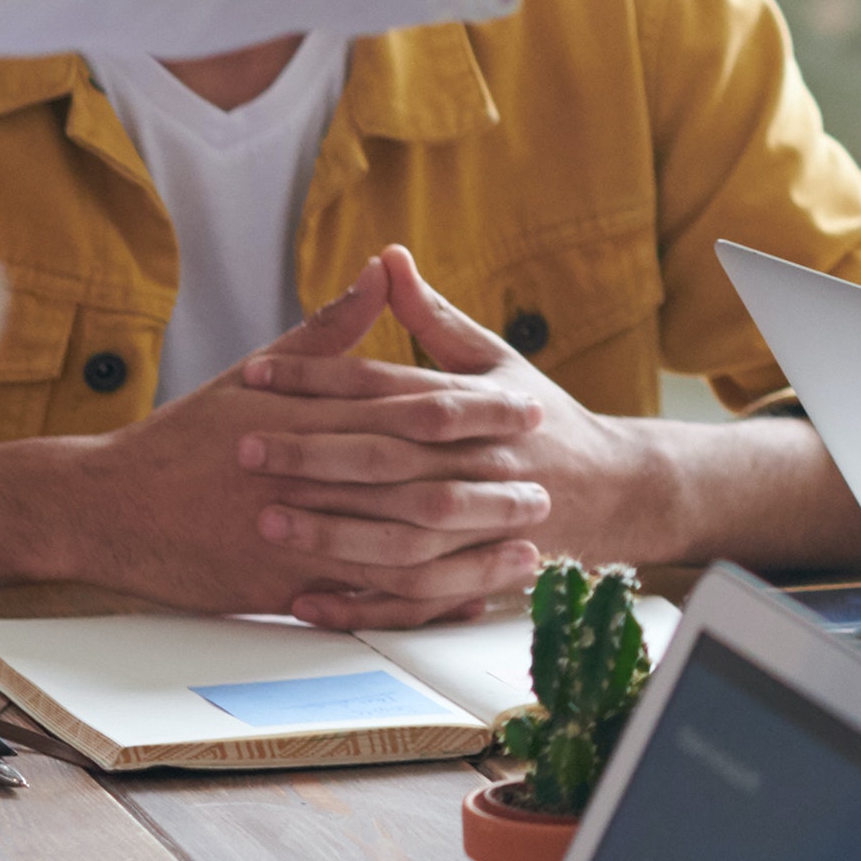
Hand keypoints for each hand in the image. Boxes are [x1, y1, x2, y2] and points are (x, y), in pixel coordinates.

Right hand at [0, 264, 545, 626]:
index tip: (525, 409)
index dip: (472, 411)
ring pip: (400, 548)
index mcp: (306, 418)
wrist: (107, 507)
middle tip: (546, 484)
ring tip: (526, 548)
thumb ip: (328, 332)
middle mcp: (305, 477)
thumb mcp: (254, 375)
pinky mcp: (279, 590)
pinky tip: (462, 602)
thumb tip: (383, 269)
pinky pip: (363, 600)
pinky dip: (417, 602)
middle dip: (486, 484)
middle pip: (415, 480)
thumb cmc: (184, 438)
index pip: (406, 409)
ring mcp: (293, 539)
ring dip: (470, 550)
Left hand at [235, 252, 687, 579]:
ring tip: (267, 518)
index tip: (258, 373)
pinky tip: (307, 598)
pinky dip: (362, 603)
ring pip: (402, 533)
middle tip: (245, 446)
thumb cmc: (540, 418)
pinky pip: (417, 598)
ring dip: (333, 530)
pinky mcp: (481, 575)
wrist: (614, 490)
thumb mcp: (493, 360)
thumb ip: (432, 317)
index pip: (387, 384)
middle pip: (389, 457)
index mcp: (476, 403)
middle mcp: (482, 461)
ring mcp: (485, 524)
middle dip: (313, 452)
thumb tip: (387, 257)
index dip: (320, 376)